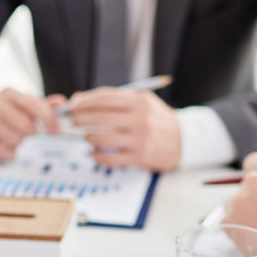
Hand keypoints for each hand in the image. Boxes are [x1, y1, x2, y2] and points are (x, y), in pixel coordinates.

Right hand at [0, 89, 62, 161]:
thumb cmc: (5, 112)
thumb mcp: (22, 105)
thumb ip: (42, 105)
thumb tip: (61, 102)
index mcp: (9, 94)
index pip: (34, 105)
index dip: (48, 119)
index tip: (56, 131)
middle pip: (25, 125)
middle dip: (30, 133)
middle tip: (26, 132)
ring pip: (14, 140)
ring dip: (17, 143)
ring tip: (11, 137)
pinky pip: (2, 151)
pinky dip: (7, 153)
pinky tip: (4, 146)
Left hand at [67, 88, 181, 171]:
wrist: (184, 141)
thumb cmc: (157, 119)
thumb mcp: (143, 102)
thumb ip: (116, 99)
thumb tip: (81, 100)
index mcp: (140, 102)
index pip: (104, 98)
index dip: (84, 101)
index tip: (72, 105)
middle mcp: (140, 119)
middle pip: (100, 117)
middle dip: (80, 118)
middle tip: (73, 120)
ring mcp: (140, 140)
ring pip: (102, 138)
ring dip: (88, 137)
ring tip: (87, 136)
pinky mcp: (139, 158)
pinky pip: (109, 158)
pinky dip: (96, 156)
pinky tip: (94, 152)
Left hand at [221, 153, 256, 256]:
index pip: (253, 162)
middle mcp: (253, 180)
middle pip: (245, 183)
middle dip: (253, 195)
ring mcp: (238, 199)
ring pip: (236, 202)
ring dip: (245, 211)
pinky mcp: (228, 219)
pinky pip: (230, 219)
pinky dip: (238, 226)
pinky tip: (254, 234)